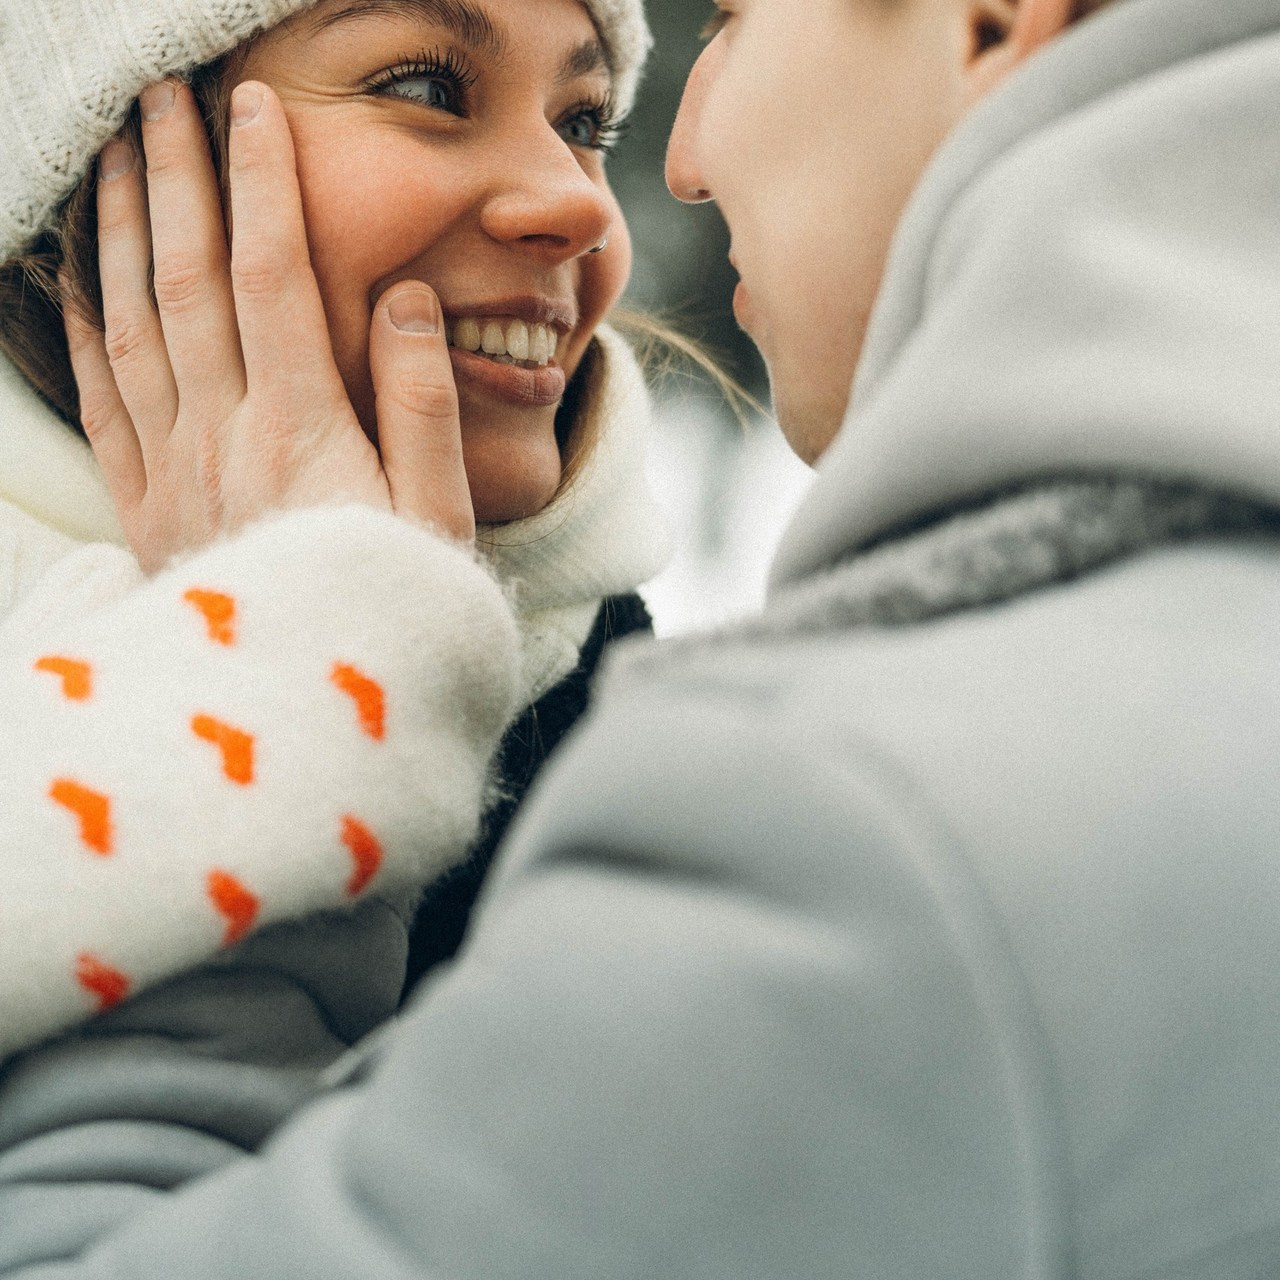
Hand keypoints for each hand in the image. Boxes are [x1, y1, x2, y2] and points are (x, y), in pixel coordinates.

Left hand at [62, 79, 473, 572]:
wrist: (318, 710)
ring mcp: (173, 473)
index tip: (254, 108)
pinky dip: (75, 328)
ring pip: (130, 324)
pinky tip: (65, 274)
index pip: (274, 278)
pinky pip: (98, 400)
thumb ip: (423, 405)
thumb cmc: (397, 610)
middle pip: (188, 281)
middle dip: (174, 177)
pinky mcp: (146, 508)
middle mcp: (224, 438)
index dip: (262, 185)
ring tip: (111, 154)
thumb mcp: (440, 518)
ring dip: (115, 230)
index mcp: (303, 432)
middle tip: (164, 98)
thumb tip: (404, 298)